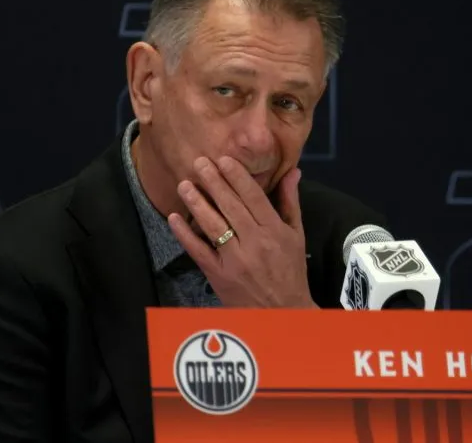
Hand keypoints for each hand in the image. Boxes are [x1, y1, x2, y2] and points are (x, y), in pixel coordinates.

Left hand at [167, 155, 316, 307]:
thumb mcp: (296, 235)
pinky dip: (185, 234)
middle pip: (230, 206)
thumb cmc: (291, 271)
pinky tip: (175, 218)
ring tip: (184, 183)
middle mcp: (255, 243)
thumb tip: (292, 171)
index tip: (223, 159)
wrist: (283, 312)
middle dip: (213, 181)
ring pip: (213, 225)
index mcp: (274, 231)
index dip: (237, 176)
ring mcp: (234, 260)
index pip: (253, 197)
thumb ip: (290, 202)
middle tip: (199, 162)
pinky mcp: (218, 275)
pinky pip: (198, 250)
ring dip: (196, 202)